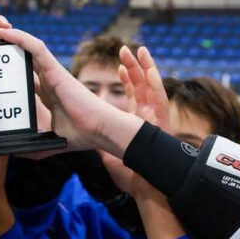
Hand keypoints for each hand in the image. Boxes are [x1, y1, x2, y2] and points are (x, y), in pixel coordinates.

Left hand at [0, 27, 140, 154]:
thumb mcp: (49, 142)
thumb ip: (33, 146)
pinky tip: (5, 33)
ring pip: (30, 48)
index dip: (11, 71)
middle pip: (25, 59)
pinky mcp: (56, 70)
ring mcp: (53, 73)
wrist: (100, 130)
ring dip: (12, 37)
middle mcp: (49, 80)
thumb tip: (14, 151)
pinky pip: (37, 48)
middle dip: (8, 49)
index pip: (26, 77)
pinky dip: (21, 38)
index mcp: (48, 94)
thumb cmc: (82, 135)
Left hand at [99, 44, 169, 197]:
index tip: (119, 67)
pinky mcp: (161, 124)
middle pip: (142, 86)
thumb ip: (96, 144)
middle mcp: (147, 118)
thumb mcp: (108, 154)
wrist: (145, 188)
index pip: (133, 96)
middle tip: (125, 51)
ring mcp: (155, 119)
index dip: (127, 80)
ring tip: (139, 51)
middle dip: (135, 68)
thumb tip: (78, 140)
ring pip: (152, 88)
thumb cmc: (130, 176)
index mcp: (136, 122)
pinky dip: (155, 84)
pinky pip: (160, 100)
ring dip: (146, 68)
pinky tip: (150, 70)